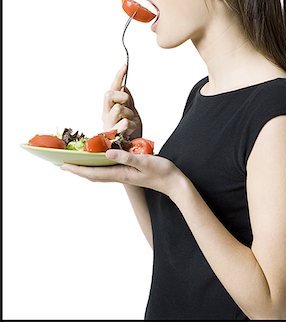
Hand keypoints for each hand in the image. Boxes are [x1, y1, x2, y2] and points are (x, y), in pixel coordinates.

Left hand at [61, 150, 186, 198]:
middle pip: (93, 174)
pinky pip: (109, 168)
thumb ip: (125, 157)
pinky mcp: (130, 171)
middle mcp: (120, 175)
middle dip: (78, 170)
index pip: (94, 172)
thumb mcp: (144, 161)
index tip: (63, 166)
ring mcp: (124, 174)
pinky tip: (99, 159)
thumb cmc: (161, 172)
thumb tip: (106, 152)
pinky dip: (99, 164)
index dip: (78, 169)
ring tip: (76, 162)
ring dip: (87, 168)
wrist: (174, 182)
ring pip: (100, 172)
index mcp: (121, 174)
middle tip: (63, 164)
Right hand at [102, 64, 141, 137]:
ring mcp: (108, 123)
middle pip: (109, 94)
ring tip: (131, 122)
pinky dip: (131, 125)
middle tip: (127, 104)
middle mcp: (106, 114)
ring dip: (129, 114)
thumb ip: (127, 100)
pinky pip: (124, 123)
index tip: (125, 66)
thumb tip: (125, 86)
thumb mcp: (130, 112)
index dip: (119, 76)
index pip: (114, 88)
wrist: (127, 150)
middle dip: (122, 96)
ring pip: (118, 108)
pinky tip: (131, 130)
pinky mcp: (112, 134)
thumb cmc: (128, 132)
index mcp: (110, 107)